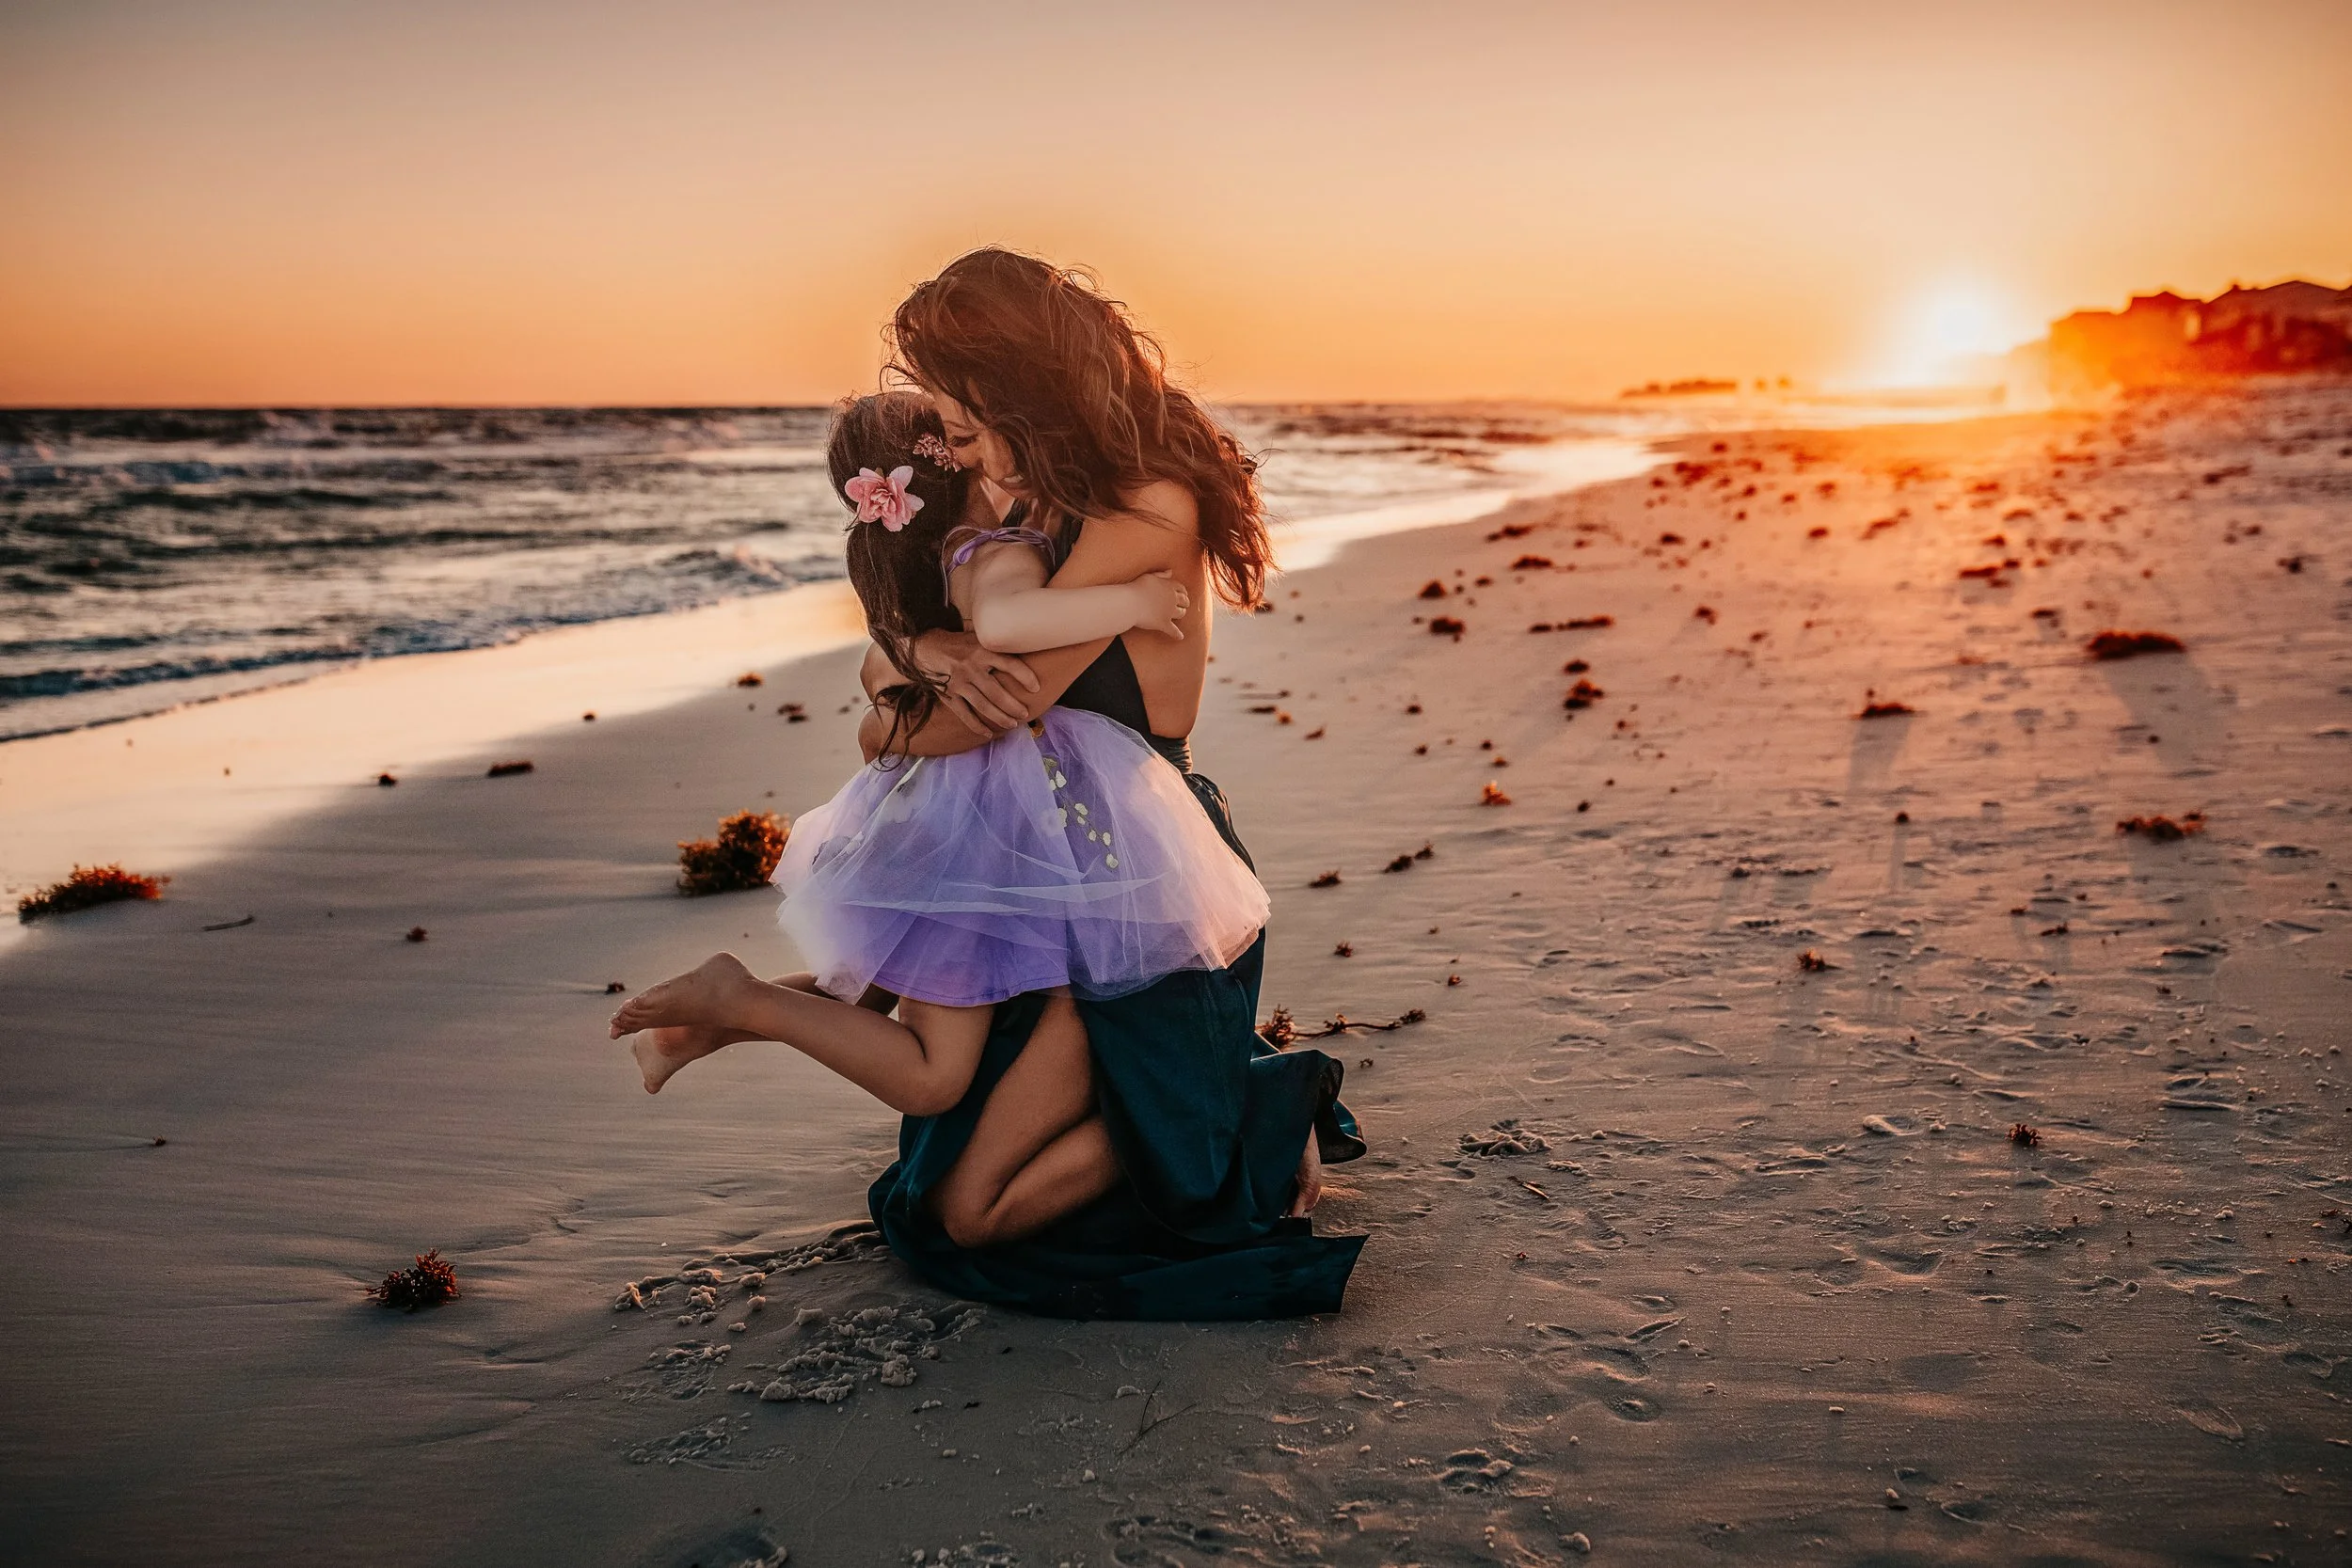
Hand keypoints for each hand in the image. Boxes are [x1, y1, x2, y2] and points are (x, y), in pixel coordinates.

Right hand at [912, 629, 1039, 734]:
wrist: (925, 649)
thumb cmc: (958, 642)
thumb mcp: (976, 636)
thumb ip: (995, 642)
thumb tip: (1023, 641)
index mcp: (981, 651)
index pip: (1009, 664)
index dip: (1025, 676)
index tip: (1036, 687)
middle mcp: (970, 667)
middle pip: (997, 692)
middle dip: (1014, 706)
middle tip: (1025, 713)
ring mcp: (959, 684)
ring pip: (983, 706)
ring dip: (1000, 718)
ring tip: (1013, 724)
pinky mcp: (949, 696)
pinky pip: (965, 714)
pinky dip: (977, 726)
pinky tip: (988, 733)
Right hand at [1131, 570, 1189, 639]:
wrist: (1130, 603)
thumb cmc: (1136, 588)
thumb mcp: (1149, 576)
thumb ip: (1161, 574)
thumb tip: (1171, 572)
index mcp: (1169, 586)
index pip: (1181, 588)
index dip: (1183, 592)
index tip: (1183, 594)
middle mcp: (1172, 599)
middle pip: (1184, 601)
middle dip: (1185, 602)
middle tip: (1183, 605)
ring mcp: (1169, 612)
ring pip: (1181, 613)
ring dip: (1182, 613)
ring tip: (1180, 614)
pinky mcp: (1164, 623)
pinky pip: (1173, 630)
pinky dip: (1177, 634)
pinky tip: (1180, 637)